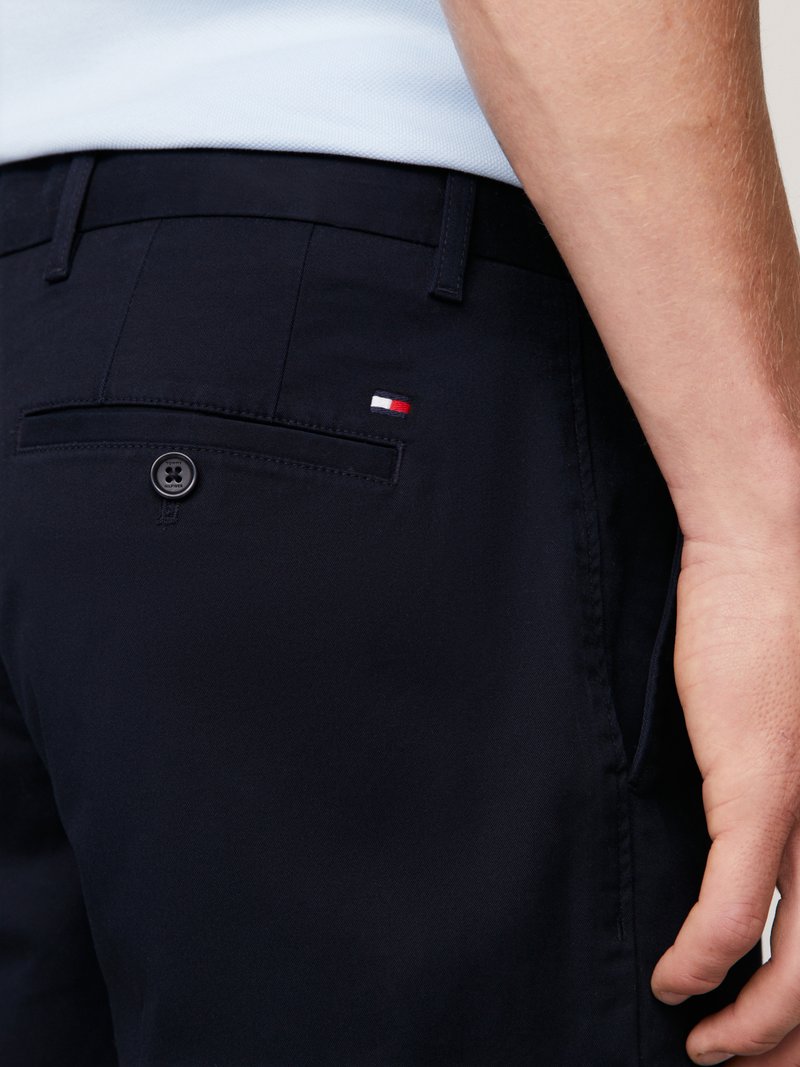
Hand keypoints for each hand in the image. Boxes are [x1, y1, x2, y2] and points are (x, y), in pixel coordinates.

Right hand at [649, 532, 799, 1064]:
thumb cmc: (776, 631)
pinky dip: (701, 958)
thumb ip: (779, 802)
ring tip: (707, 1047)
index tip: (781, 1043)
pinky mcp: (764, 787)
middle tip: (744, 1065)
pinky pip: (735, 908)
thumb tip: (747, 859)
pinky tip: (673, 982)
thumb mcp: (784, 729)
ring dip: (750, 1026)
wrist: (769, 550)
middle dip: (791, 1044)